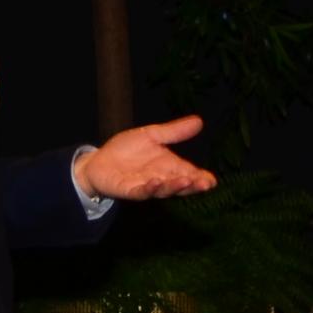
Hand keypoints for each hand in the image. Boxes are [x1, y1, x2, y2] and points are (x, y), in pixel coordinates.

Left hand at [77, 115, 215, 202]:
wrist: (99, 160)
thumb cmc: (127, 150)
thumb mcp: (151, 136)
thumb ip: (173, 132)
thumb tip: (199, 121)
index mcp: (169, 166)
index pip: (190, 173)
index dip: (201, 178)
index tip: (212, 180)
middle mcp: (161, 178)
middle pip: (181, 184)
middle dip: (193, 185)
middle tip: (206, 184)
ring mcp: (146, 186)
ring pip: (164, 190)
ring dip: (174, 186)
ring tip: (185, 181)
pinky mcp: (129, 190)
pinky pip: (141, 191)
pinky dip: (149, 188)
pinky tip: (155, 181)